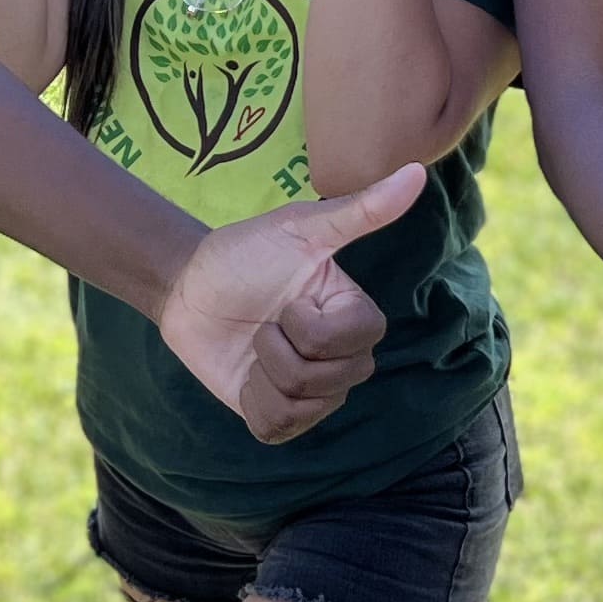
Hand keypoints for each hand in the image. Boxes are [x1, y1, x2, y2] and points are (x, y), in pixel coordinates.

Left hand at [156, 165, 423, 442]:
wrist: (186, 288)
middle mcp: (341, 356)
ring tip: (253, 346)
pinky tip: (245, 376)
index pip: (356, 342)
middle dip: (282, 350)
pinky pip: (277, 430)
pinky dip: (252, 403)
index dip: (312, 328)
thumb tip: (416, 171)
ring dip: (264, 374)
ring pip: (304, 409)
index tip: (288, 300)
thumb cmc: (245, 252)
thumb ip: (360, 211)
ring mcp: (311, 390)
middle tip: (264, 323)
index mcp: (354, 315)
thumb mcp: (299, 228)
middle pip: (332, 382)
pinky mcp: (276, 415)